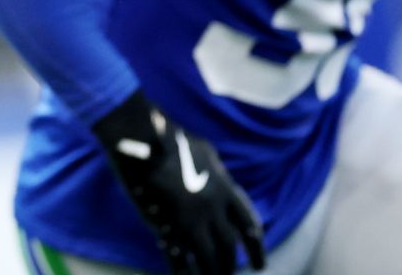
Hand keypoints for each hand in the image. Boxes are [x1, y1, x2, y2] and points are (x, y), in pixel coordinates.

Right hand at [92, 91, 266, 274]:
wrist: (143, 140)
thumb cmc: (172, 139)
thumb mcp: (206, 153)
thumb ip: (217, 174)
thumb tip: (224, 187)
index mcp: (224, 189)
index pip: (249, 225)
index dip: (256, 248)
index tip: (259, 264)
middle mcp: (212, 208)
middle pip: (228, 246)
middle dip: (229, 264)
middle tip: (228, 274)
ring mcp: (189, 219)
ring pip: (207, 258)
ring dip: (210, 273)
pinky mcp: (166, 227)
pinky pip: (178, 260)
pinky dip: (183, 273)